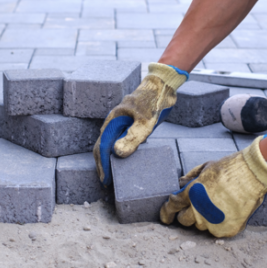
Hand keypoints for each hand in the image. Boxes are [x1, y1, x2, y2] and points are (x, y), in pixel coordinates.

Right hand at [93, 63, 187, 186]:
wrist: (163, 85)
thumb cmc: (154, 101)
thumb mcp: (146, 121)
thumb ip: (132, 137)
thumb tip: (116, 154)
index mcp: (113, 121)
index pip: (103, 147)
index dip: (103, 165)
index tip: (105, 180)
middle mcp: (114, 122)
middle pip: (103, 146)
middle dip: (103, 165)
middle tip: (106, 182)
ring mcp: (121, 122)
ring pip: (110, 143)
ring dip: (109, 159)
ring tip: (113, 174)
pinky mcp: (130, 123)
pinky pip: (120, 140)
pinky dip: (119, 152)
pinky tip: (124, 160)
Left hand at [159, 136, 266, 236]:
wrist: (253, 174)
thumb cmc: (229, 168)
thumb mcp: (205, 168)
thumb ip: (190, 178)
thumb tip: (180, 184)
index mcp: (192, 194)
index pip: (172, 207)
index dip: (166, 213)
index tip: (166, 217)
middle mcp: (200, 210)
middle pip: (184, 220)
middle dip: (187, 214)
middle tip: (196, 206)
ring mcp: (214, 222)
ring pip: (201, 226)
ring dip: (203, 219)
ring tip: (215, 206)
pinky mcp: (227, 229)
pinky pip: (217, 231)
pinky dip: (219, 224)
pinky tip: (225, 212)